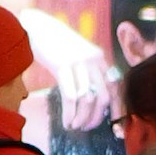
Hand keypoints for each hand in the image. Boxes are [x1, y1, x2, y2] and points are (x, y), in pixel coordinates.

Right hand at [16, 5, 113, 129]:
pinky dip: (70, 113)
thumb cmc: (56, 45)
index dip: (117, 108)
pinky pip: (70, 96)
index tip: (115, 125)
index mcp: (100, 58)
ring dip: (82, 118)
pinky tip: (66, 122)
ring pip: (88, 99)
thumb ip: (87, 73)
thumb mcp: (78, 56)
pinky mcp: (62, 65)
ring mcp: (79, 62)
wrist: (38, 27)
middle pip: (104, 96)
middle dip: (96, 117)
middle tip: (86, 128)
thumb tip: (91, 101)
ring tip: (74, 126)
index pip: (116, 86)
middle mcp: (93, 60)